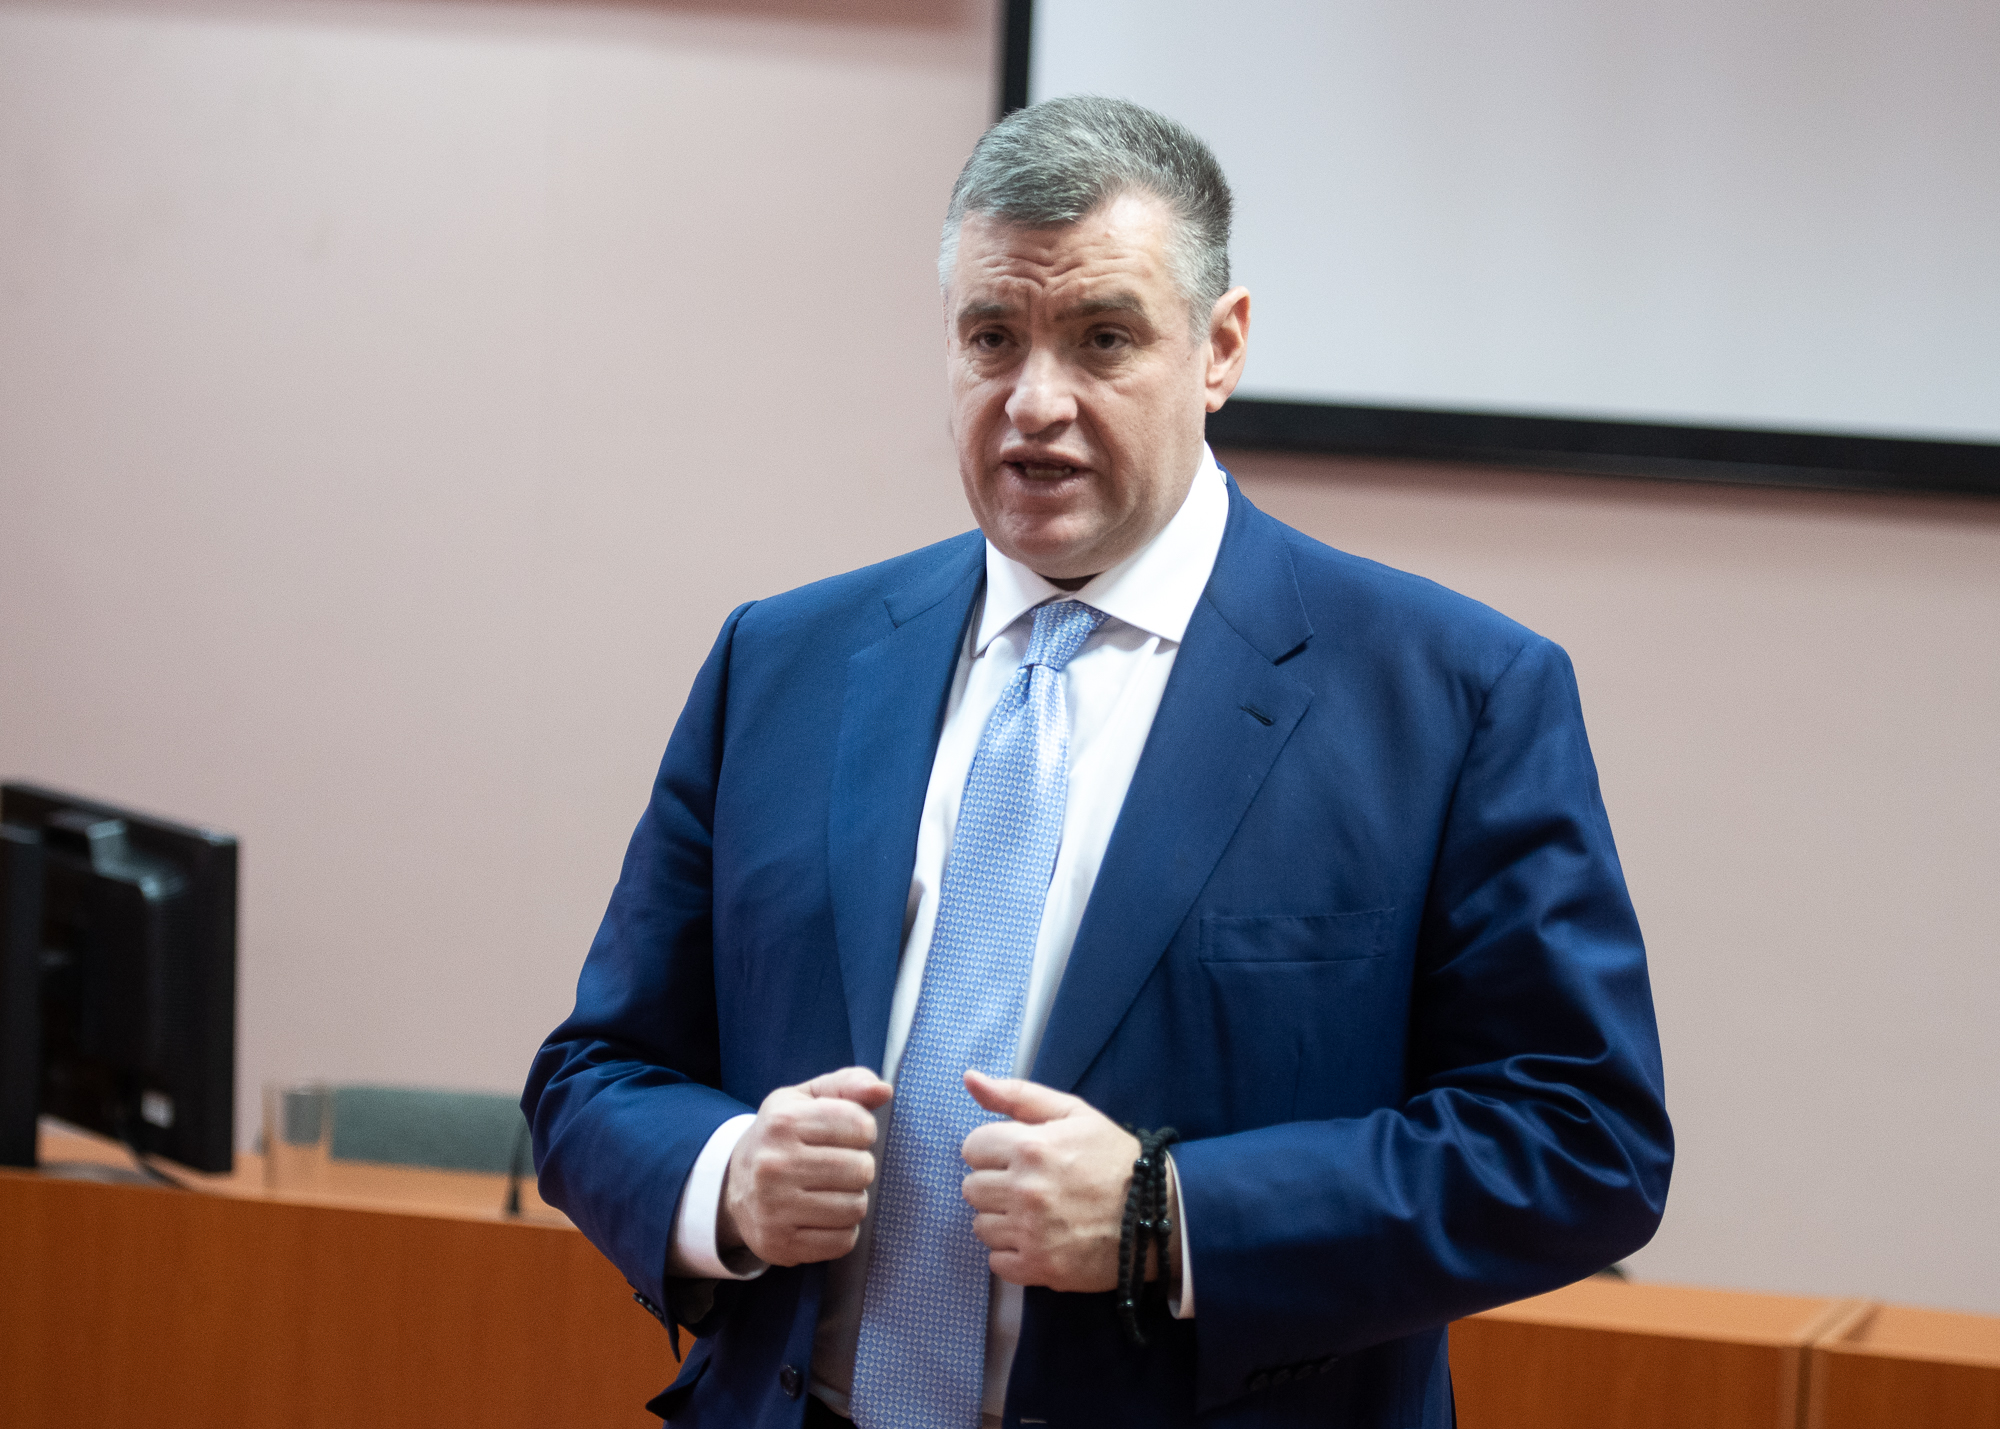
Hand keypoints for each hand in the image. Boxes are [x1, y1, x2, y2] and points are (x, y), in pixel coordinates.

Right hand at [717, 1066, 890, 1267]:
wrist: (733, 1187)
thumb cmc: (782, 1137)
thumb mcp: (806, 1099)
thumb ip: (849, 1084)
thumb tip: (884, 1091)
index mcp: (783, 1121)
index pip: (860, 1126)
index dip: (862, 1131)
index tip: (845, 1136)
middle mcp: (774, 1164)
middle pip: (861, 1169)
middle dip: (858, 1167)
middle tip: (837, 1167)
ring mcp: (774, 1208)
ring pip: (855, 1208)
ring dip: (851, 1200)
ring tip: (829, 1191)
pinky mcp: (780, 1244)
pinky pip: (842, 1241)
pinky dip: (841, 1231)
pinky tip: (821, 1217)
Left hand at [959, 1069, 1178, 1294]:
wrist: (1155, 1213)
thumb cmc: (1113, 1157)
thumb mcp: (1073, 1112)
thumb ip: (1017, 1094)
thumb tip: (969, 1079)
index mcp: (1030, 1147)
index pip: (972, 1148)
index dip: (993, 1150)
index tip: (1016, 1157)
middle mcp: (1025, 1190)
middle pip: (971, 1188)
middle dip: (995, 1184)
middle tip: (1029, 1186)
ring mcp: (1031, 1233)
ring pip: (981, 1226)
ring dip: (1002, 1220)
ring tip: (1036, 1214)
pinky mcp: (1039, 1268)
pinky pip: (996, 1263)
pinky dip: (1013, 1254)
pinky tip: (1038, 1240)